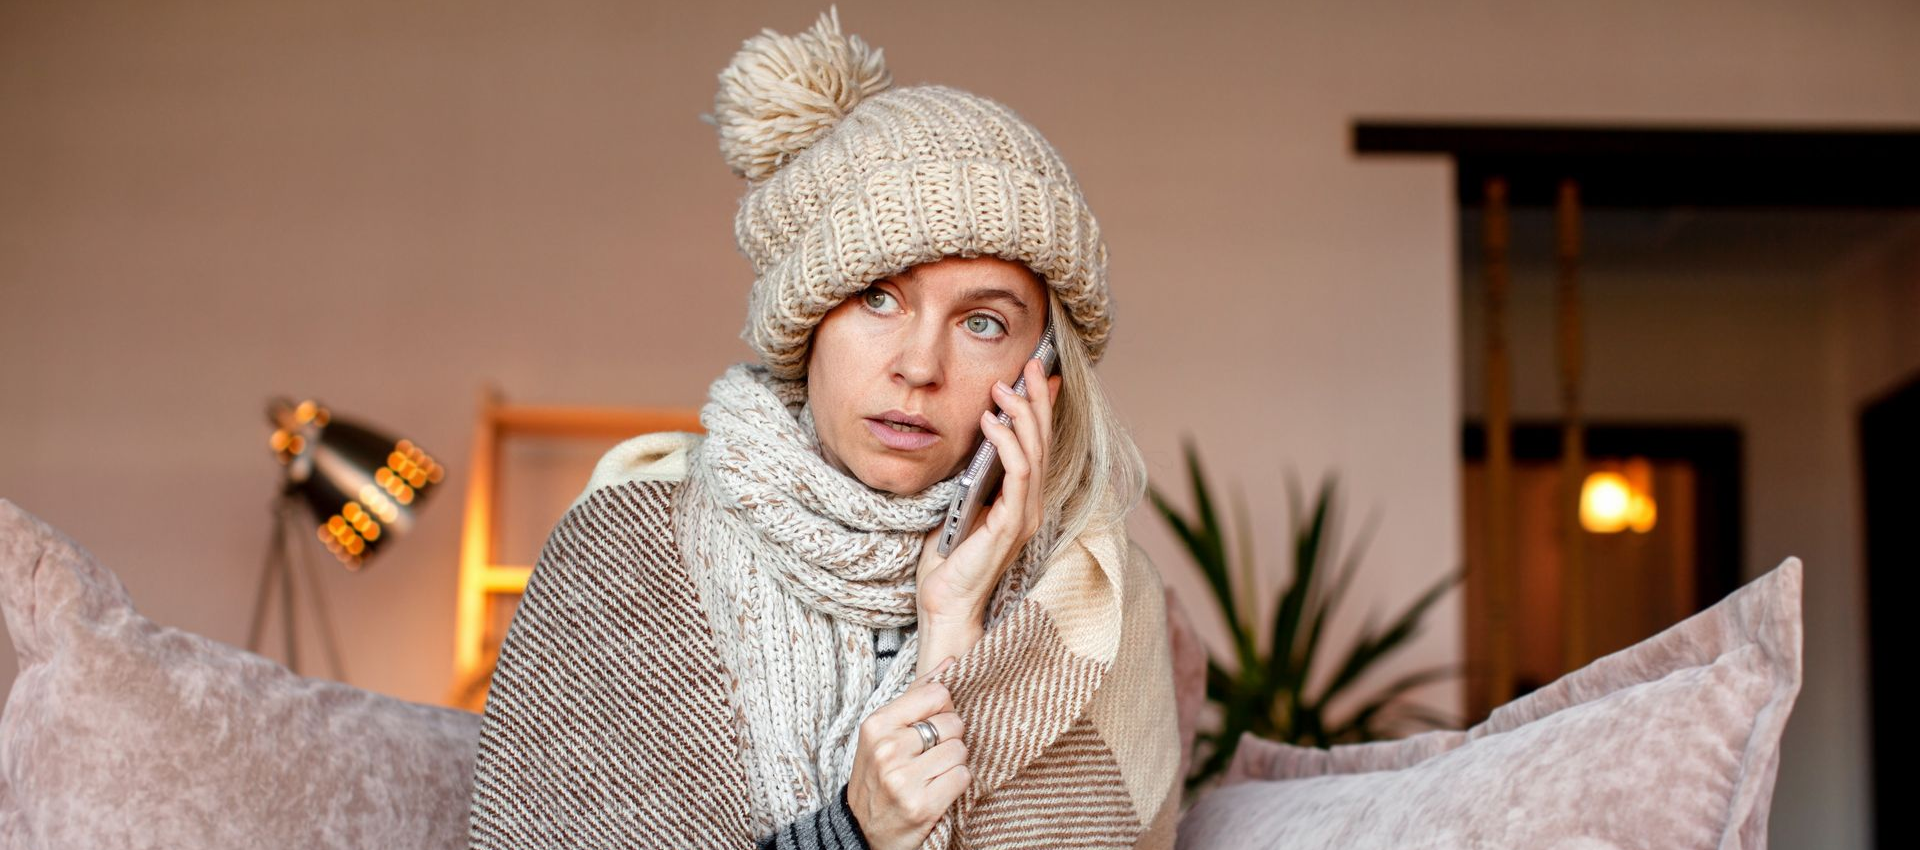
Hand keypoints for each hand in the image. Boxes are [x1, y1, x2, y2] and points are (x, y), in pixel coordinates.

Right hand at [846, 656, 968, 849]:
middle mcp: (888, 750)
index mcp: (877, 725)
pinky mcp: (922, 805)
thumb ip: (917, 695)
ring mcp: (904, 779)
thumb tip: (951, 662)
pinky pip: (963, 777)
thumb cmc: (877, 775)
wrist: (861, 829)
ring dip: (954, 762)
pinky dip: (956, 783)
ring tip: (933, 773)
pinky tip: (938, 789)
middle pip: (953, 723)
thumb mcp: (884, 732)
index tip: (932, 724)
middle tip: (931, 754)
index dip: (943, 708)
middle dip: (950, 738)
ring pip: (960, 750)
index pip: (937, 694)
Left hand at [916, 357, 1061, 629]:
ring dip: (1022, 415)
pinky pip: (1018, 474)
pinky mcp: (1011, 525)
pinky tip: (990, 422)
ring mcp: (1025, 516)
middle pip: (1044, 442)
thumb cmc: (949, 561)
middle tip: (1031, 363)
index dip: (1042, 408)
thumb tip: (971, 440)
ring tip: (1004, 387)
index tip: (1040, 374)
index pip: (1039, 445)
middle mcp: (1032, 506)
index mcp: (1022, 501)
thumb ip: (973, 477)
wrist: (945, 604)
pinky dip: (1006, 444)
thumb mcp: (960, 505)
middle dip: (1038, 399)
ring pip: (1035, 452)